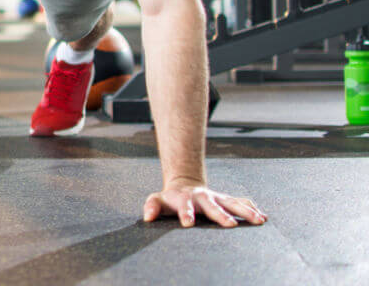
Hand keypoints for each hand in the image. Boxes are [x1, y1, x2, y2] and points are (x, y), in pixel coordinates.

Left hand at [142, 179, 265, 227]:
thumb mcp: (158, 200)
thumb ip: (152, 206)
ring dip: (245, 211)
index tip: (188, 223)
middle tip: (230, 225)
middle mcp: (204, 197)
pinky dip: (252, 209)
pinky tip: (263, 217)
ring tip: (258, 220)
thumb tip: (147, 216)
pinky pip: (241, 203)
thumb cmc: (171, 199)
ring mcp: (217, 198)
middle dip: (221, 214)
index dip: (185, 214)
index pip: (184, 206)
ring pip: (232, 203)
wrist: (185, 186)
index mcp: (185, 199)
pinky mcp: (226, 200)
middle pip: (213, 205)